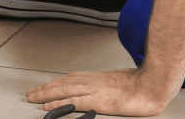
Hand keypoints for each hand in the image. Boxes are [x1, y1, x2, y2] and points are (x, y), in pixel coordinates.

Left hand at [26, 68, 171, 116]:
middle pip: (63, 83)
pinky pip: (72, 102)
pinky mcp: (97, 101)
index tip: (46, 85)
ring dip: (46, 94)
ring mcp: (94, 90)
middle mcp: (94, 81)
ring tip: (33, 97)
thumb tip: (110, 88)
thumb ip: (113, 85)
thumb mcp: (124, 82)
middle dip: (46, 87)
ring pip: (63, 90)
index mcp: (99, 78)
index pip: (72, 78)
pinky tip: (48, 106)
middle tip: (31, 92)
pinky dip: (58, 103)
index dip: (56, 82)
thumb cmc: (143, 86)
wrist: (153, 85)